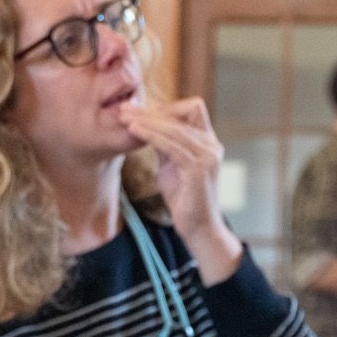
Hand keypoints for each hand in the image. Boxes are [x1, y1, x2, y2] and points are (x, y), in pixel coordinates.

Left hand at [117, 98, 242, 283]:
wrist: (198, 228)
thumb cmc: (185, 198)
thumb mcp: (172, 165)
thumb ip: (166, 145)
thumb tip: (148, 126)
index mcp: (208, 142)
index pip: (192, 108)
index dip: (167, 108)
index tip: (142, 112)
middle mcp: (211, 144)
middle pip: (180, 114)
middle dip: (150, 110)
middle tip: (125, 108)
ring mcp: (207, 155)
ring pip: (173, 127)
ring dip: (146, 120)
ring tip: (125, 118)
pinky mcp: (197, 168)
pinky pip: (171, 144)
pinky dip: (151, 135)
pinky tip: (134, 130)